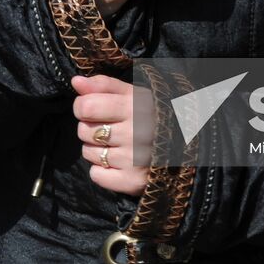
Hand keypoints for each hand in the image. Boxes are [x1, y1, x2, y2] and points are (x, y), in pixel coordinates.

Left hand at [72, 74, 152, 196]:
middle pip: (84, 131)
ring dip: (96, 150)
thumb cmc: (153, 115)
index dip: (82, 107)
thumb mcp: (133, 94)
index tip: (92, 109)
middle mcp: (135, 133)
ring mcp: (135, 159)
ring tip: (115, 145)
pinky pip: (97, 176)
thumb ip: (104, 85)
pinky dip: (102, 171)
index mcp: (135, 106)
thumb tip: (75, 82)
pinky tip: (117, 163)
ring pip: (89, 154)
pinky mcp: (134, 181)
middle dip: (90, 128)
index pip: (86, 107)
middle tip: (108, 128)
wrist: (187, 144)